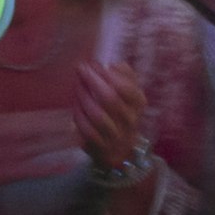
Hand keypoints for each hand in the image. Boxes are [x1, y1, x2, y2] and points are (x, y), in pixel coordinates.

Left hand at [74, 61, 148, 176]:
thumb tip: (115, 64)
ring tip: (78, 85)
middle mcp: (129, 120)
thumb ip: (126, 76)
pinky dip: (79, 115)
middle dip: (93, 81)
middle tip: (81, 69)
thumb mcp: (131, 94)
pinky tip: (76, 105)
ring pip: (97, 115)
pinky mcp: (100, 145)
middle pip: (110, 99)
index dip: (109, 75)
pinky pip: (86, 130)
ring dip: (84, 97)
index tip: (94, 64)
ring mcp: (115, 134)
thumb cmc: (123, 114)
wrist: (121, 150)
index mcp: (138, 104)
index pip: (127, 88)